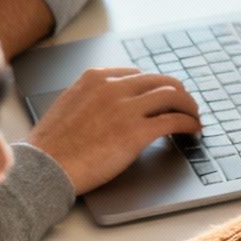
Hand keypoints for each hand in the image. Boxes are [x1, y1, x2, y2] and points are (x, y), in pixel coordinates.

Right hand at [27, 67, 201, 194]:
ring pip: (174, 96)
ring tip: (194, 118)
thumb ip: (93, 97)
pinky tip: (193, 130)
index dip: (155, 87)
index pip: (139, 74)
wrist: (45, 166)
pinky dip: (190, 123)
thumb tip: (113, 103)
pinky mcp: (137, 132)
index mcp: (95, 78)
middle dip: (179, 94)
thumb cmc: (53, 145)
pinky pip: (175, 120)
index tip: (163, 98)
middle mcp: (113, 87)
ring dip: (190, 107)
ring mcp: (126, 108)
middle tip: (187, 107)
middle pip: (162, 81)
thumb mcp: (70, 104)